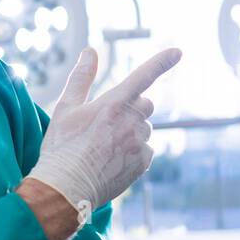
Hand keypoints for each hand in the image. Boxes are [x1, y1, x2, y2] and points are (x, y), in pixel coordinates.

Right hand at [26, 46, 181, 216]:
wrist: (66, 189)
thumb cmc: (61, 147)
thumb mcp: (65, 108)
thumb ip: (81, 77)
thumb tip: (90, 51)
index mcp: (113, 103)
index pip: (143, 75)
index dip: (161, 61)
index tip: (178, 51)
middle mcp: (131, 120)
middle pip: (146, 104)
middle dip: (133, 107)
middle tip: (108, 122)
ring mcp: (140, 142)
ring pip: (145, 128)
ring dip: (132, 131)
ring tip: (104, 147)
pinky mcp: (143, 162)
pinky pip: (146, 149)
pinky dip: (134, 152)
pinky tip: (112, 160)